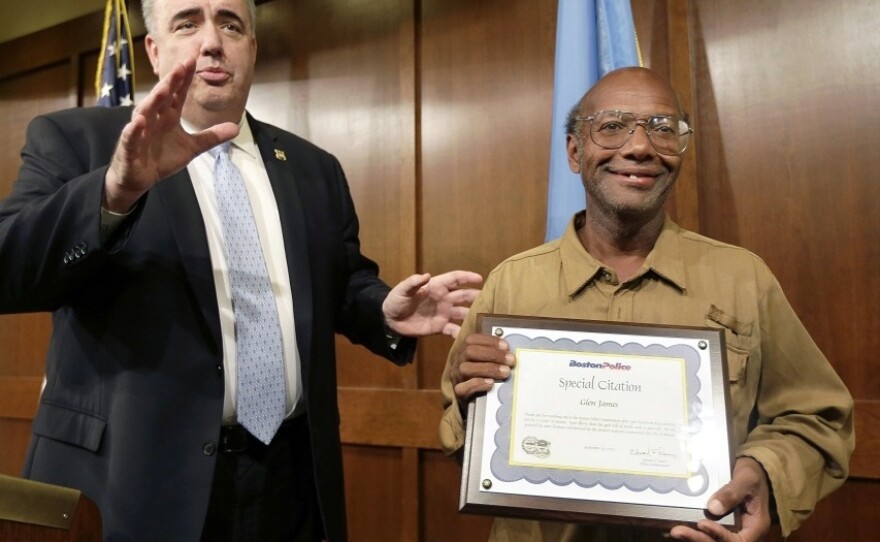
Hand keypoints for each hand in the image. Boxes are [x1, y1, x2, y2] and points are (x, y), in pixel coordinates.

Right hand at [103, 57, 239, 211]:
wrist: (140, 178)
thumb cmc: (162, 158)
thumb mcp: (192, 147)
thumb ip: (212, 136)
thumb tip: (236, 127)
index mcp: (169, 116)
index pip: (178, 94)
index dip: (184, 79)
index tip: (192, 61)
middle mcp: (154, 119)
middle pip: (163, 97)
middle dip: (171, 82)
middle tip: (181, 66)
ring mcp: (140, 131)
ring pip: (146, 112)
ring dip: (154, 100)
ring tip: (164, 88)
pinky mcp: (129, 147)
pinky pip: (131, 136)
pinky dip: (134, 130)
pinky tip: (140, 122)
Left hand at [382, 270, 481, 337]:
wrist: (391, 320)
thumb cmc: (396, 300)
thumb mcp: (402, 290)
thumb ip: (413, 282)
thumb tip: (426, 276)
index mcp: (436, 286)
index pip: (455, 279)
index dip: (467, 277)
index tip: (480, 278)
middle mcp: (443, 299)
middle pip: (464, 295)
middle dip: (477, 296)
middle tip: (491, 299)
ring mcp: (443, 313)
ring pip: (463, 312)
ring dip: (473, 314)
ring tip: (485, 318)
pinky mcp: (440, 327)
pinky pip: (454, 329)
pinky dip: (462, 332)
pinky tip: (469, 336)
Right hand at [449, 333, 514, 408]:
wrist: (474, 402)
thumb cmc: (483, 375)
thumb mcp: (485, 360)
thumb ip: (493, 350)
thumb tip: (509, 345)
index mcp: (464, 350)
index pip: (472, 339)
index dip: (489, 340)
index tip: (506, 346)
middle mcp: (458, 361)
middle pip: (470, 351)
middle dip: (493, 354)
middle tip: (510, 360)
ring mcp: (456, 376)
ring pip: (466, 368)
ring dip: (488, 368)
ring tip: (505, 372)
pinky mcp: (458, 392)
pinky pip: (463, 387)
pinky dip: (477, 384)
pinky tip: (491, 383)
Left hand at [668, 457, 771, 540]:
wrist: (751, 471)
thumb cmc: (753, 475)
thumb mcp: (746, 479)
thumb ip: (732, 493)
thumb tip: (713, 508)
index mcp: (756, 525)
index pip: (739, 540)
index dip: (720, 536)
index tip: (702, 524)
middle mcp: (744, 532)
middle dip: (700, 539)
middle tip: (678, 531)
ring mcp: (731, 529)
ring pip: (712, 539)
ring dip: (694, 537)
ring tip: (676, 531)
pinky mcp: (720, 524)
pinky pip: (707, 532)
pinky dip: (694, 531)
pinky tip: (678, 525)